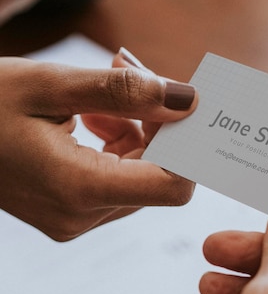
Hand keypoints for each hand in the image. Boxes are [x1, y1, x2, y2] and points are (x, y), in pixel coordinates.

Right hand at [0, 48, 196, 239]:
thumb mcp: (52, 84)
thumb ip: (127, 92)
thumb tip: (189, 100)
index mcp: (77, 188)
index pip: (173, 186)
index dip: (189, 147)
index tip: (184, 105)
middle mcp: (80, 216)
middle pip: (158, 178)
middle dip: (157, 126)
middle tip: (131, 73)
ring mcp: (73, 220)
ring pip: (139, 178)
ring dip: (134, 132)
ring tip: (98, 96)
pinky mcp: (68, 213)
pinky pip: (115, 181)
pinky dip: (115, 146)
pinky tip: (90, 116)